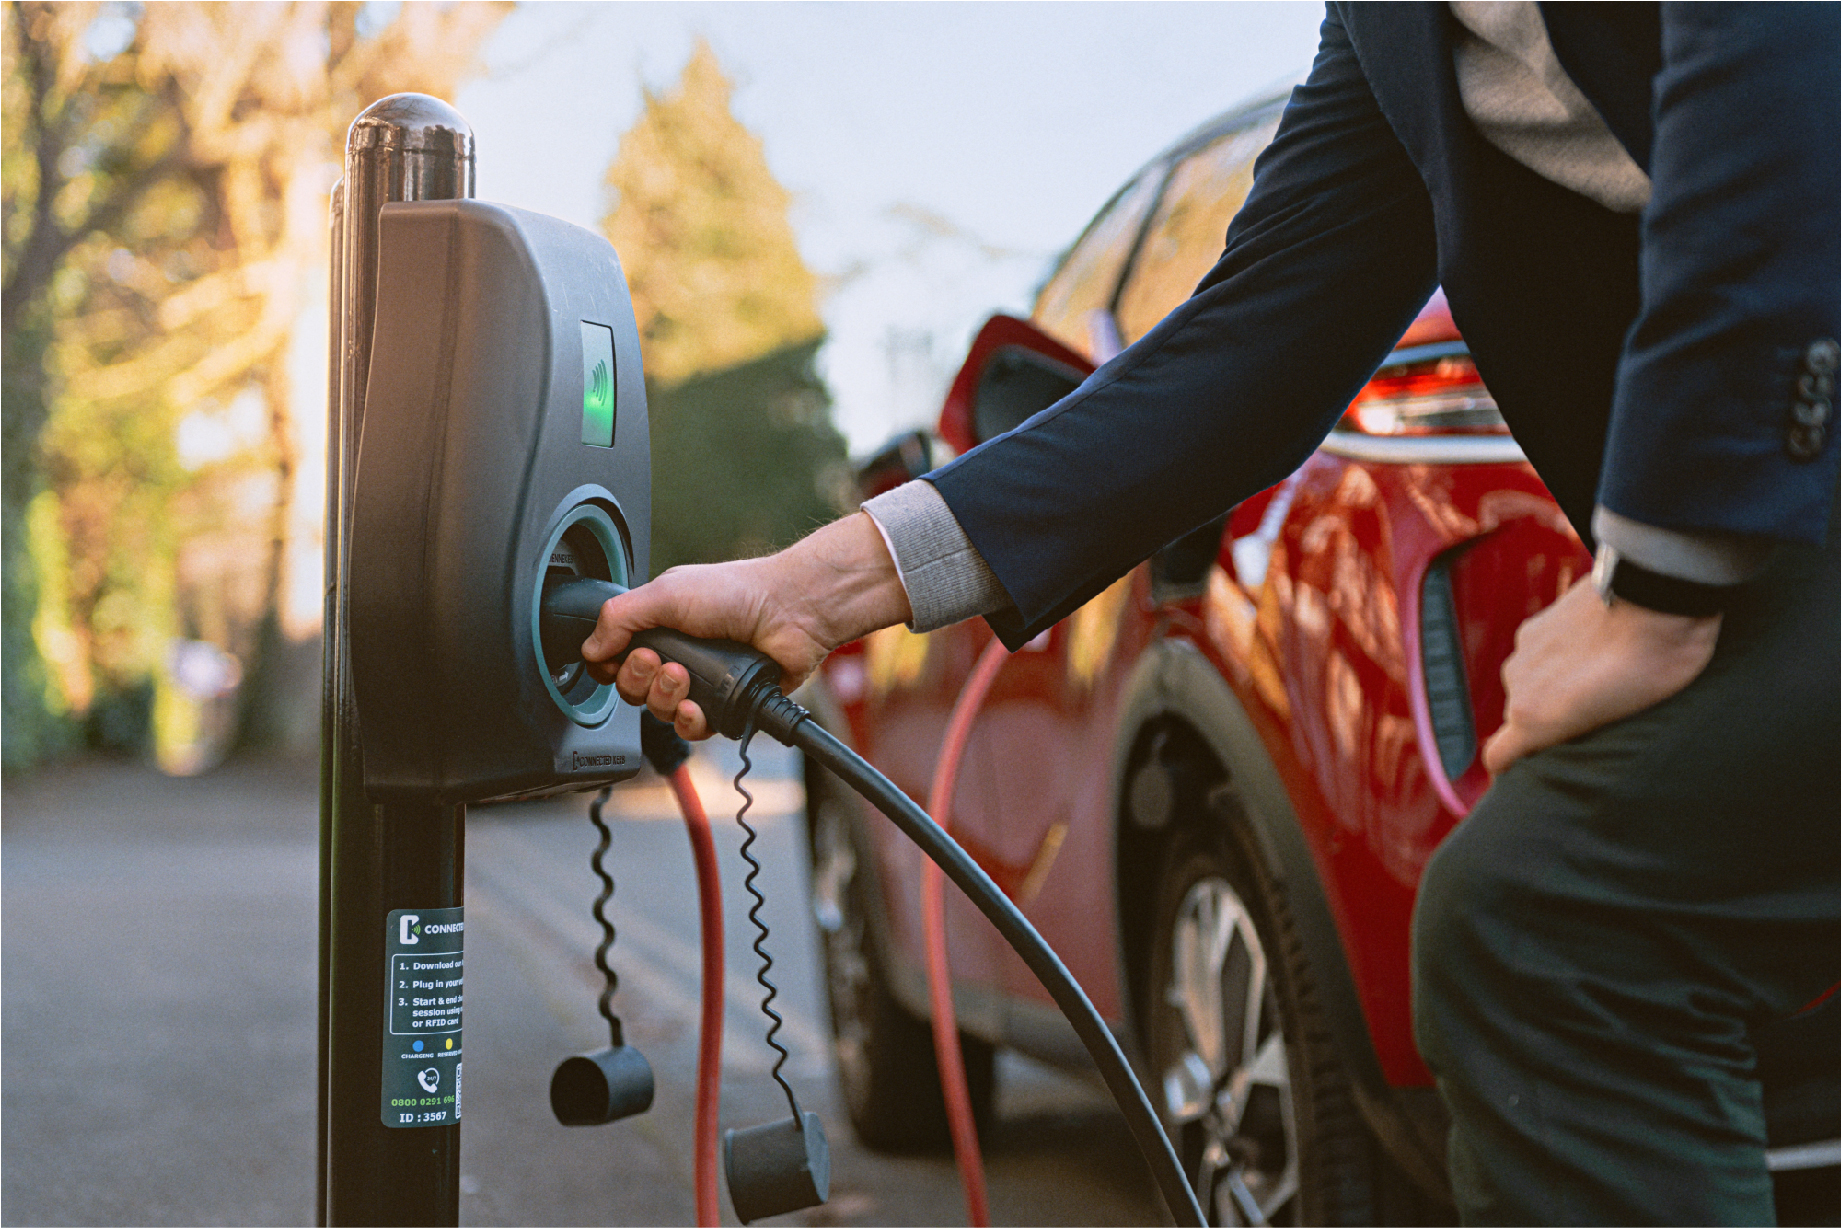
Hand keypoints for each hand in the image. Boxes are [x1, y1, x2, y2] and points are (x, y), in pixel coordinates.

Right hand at [580, 512, 911, 739]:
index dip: (611, 665)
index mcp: (660, 627)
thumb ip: (619, 617)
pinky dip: (690, 721)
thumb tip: (588, 647)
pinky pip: (694, 729)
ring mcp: (702, 683)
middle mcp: (678, 656)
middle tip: (659, 660)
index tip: (619, 657)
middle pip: (633, 690)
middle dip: (639, 679)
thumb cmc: (737, 592)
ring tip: (684, 676)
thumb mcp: (666, 592)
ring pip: (661, 712)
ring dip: (665, 698)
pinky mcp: (726, 706)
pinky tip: (696, 706)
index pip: (616, 660)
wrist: (789, 611)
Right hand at [1482, 576, 1720, 774]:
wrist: (1660, 595)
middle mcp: (1518, 683)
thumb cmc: (1654, 663)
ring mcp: (1527, 648)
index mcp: (1533, 718)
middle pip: (1524, 715)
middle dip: (1550, 719)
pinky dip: (1561, 656)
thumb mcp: (1626, 719)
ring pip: (1534, 682)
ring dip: (1556, 685)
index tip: (1523, 776)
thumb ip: (1583, 731)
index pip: (1499, 756)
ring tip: (1601, 679)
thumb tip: (1574, 735)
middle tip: (1593, 719)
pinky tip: (1598, 648)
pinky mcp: (1540, 620)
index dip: (1509, 769)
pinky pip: (1542, 652)